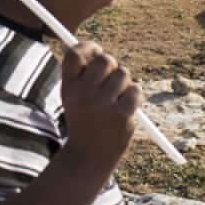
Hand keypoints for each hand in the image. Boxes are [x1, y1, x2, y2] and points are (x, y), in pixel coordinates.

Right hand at [59, 41, 142, 172]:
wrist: (89, 157)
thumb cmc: (83, 121)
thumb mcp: (73, 97)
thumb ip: (80, 73)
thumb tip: (91, 47)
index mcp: (68, 88)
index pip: (76, 54)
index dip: (88, 47)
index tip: (96, 51)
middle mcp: (83, 95)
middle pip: (106, 60)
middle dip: (112, 67)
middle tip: (110, 80)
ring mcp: (102, 105)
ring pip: (123, 74)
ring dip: (124, 84)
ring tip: (115, 100)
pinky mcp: (121, 115)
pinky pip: (135, 91)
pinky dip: (133, 97)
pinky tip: (124, 109)